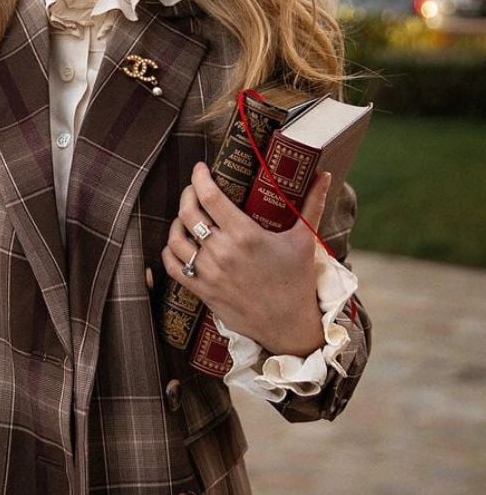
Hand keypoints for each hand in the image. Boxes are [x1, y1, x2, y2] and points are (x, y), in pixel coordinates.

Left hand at [162, 163, 333, 356]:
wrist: (288, 325)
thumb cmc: (298, 281)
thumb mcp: (305, 240)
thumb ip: (312, 204)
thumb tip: (326, 175)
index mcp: (244, 235)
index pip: (210, 196)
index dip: (200, 177)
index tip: (200, 169)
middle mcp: (221, 252)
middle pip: (188, 213)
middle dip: (187, 194)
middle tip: (194, 188)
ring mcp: (208, 272)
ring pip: (176, 238)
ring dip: (177, 222)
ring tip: (186, 215)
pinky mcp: (202, 290)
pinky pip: (173, 266)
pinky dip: (170, 250)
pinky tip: (178, 243)